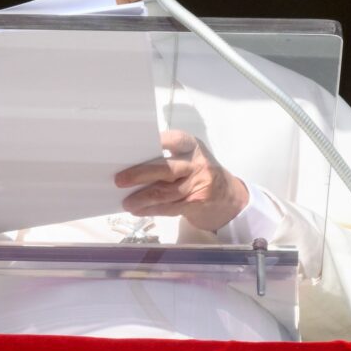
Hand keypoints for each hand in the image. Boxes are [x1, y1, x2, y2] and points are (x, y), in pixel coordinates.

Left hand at [115, 130, 248, 231]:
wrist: (230, 198)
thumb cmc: (200, 174)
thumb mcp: (190, 159)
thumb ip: (168, 157)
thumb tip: (132, 163)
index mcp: (192, 146)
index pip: (173, 140)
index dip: (155, 142)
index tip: (133, 146)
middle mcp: (197, 163)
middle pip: (165, 168)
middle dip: (140, 174)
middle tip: (119, 180)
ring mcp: (199, 184)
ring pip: (165, 192)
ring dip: (142, 198)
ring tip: (126, 202)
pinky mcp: (197, 203)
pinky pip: (170, 207)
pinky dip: (152, 210)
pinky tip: (139, 210)